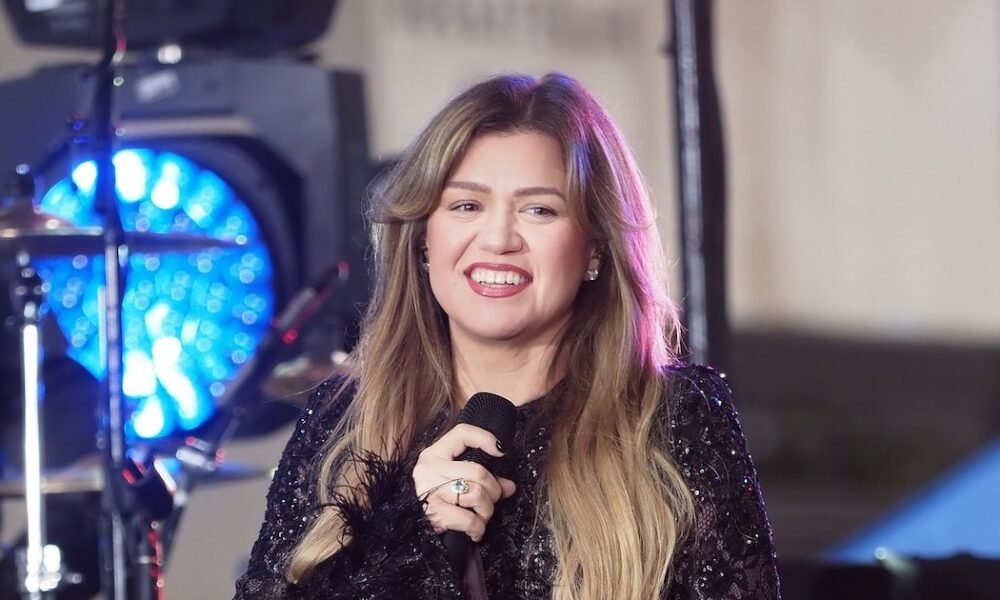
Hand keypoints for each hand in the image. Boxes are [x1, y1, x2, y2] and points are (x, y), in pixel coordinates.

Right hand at [413, 423, 516, 541]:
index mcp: (435, 454)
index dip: (485, 438)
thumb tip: (510, 487)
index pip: (462, 433)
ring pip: (477, 494)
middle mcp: (430, 468)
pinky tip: (475, 531)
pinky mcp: (434, 513)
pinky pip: (469, 519)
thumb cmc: (436, 500)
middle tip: (492, 501)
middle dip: (493, 491)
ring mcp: (430, 490)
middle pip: (478, 471)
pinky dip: (477, 528)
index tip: (501, 451)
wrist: (410, 527)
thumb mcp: (455, 482)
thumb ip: (483, 480)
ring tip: (481, 517)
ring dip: (486, 511)